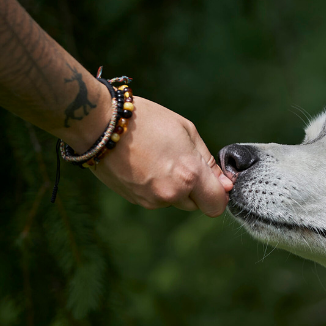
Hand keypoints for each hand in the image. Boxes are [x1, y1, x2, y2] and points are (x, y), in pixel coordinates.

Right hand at [89, 97, 233, 216]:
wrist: (101, 125)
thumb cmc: (147, 120)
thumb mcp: (186, 131)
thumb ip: (207, 161)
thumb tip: (224, 184)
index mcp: (190, 174)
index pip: (217, 205)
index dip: (219, 195)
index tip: (216, 182)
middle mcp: (172, 193)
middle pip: (197, 205)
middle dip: (196, 190)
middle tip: (182, 163)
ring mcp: (152, 200)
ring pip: (175, 201)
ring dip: (175, 188)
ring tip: (159, 159)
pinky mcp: (136, 200)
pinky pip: (156, 199)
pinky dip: (156, 187)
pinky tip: (146, 165)